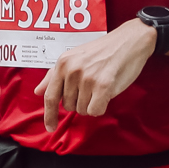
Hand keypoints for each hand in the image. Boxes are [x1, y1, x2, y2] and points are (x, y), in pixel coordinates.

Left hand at [36, 19, 155, 131]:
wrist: (130, 40)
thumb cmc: (104, 50)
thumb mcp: (74, 57)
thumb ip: (54, 75)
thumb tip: (38, 91)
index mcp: (63, 63)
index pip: (50, 96)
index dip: (49, 115)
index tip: (50, 127)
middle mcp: (72, 70)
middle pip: (69, 106)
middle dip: (80, 101)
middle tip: (92, 86)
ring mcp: (87, 78)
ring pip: (83, 110)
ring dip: (92, 103)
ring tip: (101, 85)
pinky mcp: (103, 85)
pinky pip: (95, 110)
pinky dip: (101, 106)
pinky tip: (107, 93)